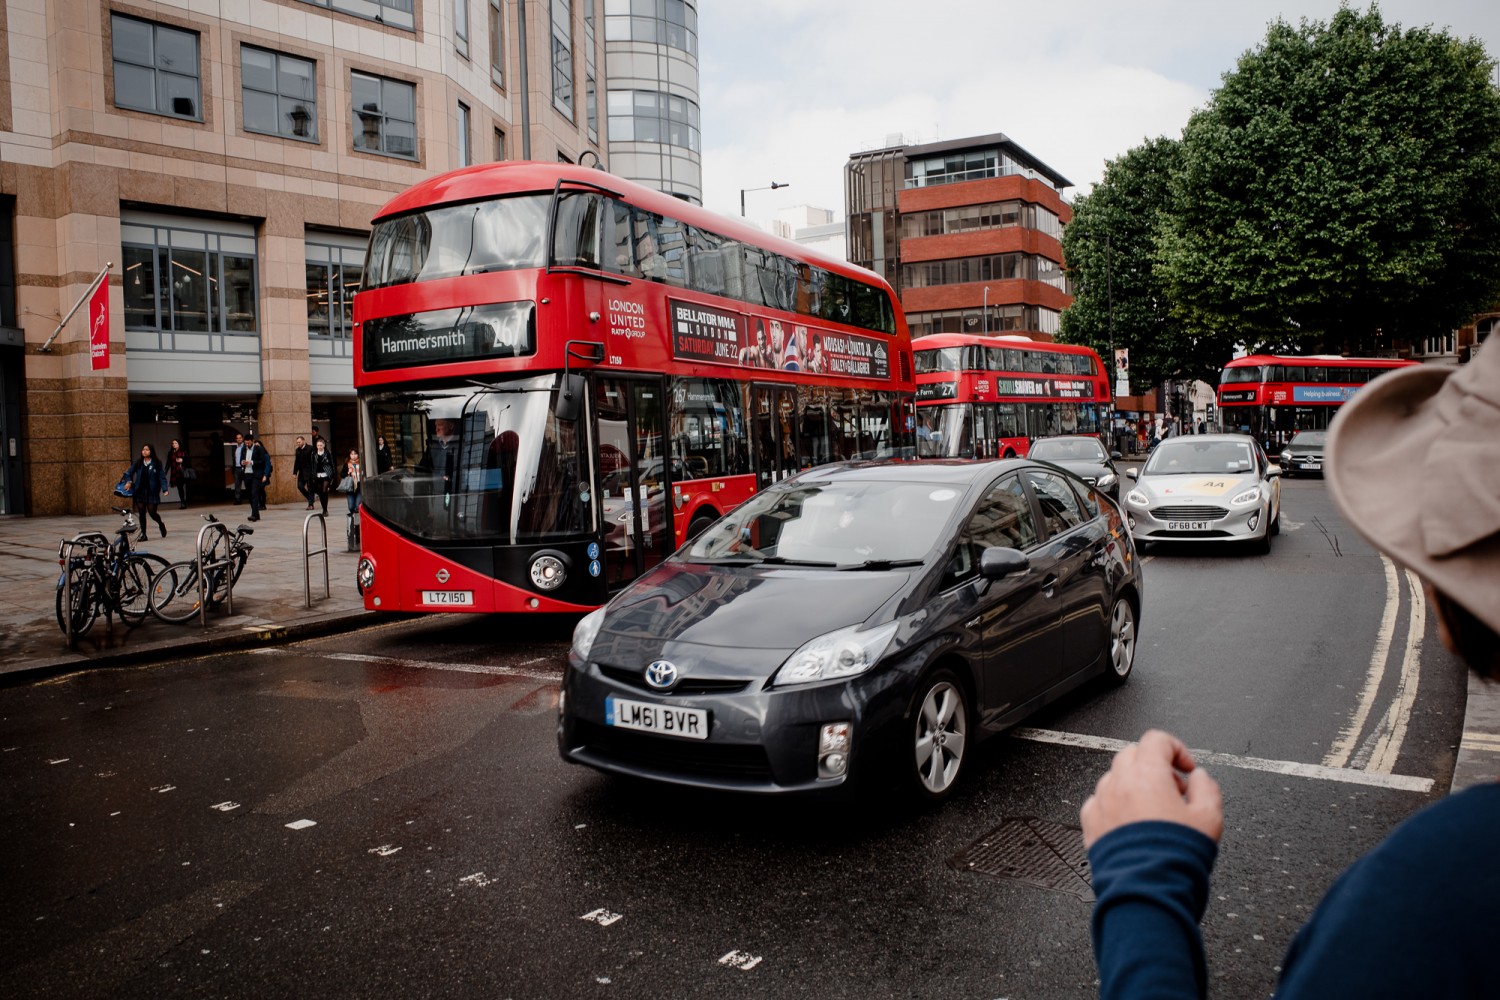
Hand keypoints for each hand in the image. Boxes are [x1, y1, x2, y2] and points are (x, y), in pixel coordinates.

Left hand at [1080, 729, 1222, 848]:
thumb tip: (1199, 777)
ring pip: (1115, 778)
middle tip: (1174, 790)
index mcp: (1147, 775)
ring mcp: (1100, 803)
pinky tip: (1133, 825)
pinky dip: (1116, 805)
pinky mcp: (1090, 825)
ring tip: (1155, 812)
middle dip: (1155, 766)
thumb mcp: (1210, 818)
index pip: (1156, 740)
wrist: (1148, 891)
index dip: (1177, 749)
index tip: (1186, 769)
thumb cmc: (1176, 857)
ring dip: (1134, 785)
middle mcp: (1118, 784)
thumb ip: (1207, 787)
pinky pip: (1100, 803)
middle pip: (1133, 755)